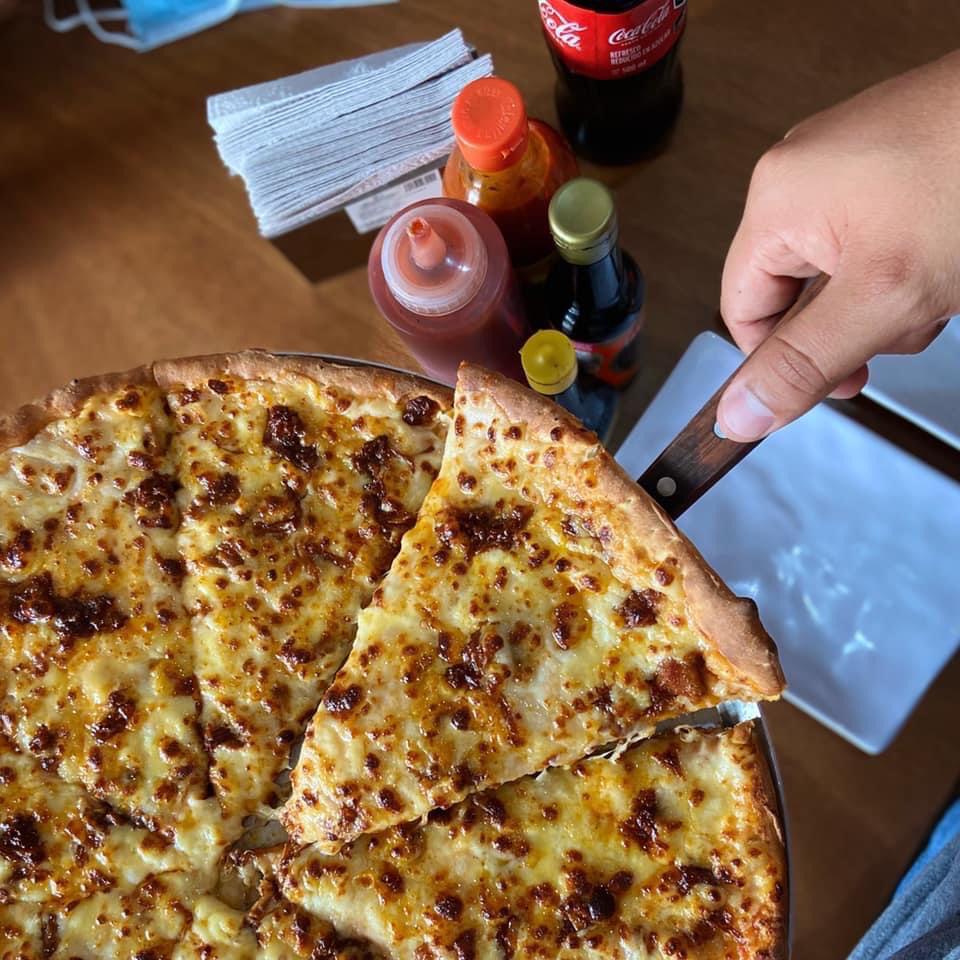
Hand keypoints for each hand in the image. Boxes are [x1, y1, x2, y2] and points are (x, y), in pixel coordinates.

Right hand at [717, 51, 959, 441]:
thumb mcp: (882, 299)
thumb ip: (804, 365)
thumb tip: (739, 414)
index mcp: (776, 199)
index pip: (743, 311)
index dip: (784, 359)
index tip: (837, 381)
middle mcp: (804, 171)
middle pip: (801, 291)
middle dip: (860, 319)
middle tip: (910, 314)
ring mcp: (850, 158)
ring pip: (848, 268)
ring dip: (895, 292)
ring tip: (944, 276)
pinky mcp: (894, 155)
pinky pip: (883, 233)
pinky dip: (917, 256)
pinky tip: (951, 251)